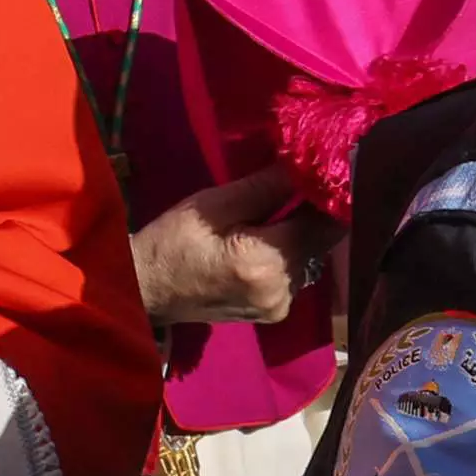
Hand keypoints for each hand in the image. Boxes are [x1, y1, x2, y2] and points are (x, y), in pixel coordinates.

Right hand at [129, 174, 327, 329]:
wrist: (145, 292)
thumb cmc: (171, 244)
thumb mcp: (213, 206)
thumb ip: (264, 188)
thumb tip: (306, 164)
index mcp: (266, 263)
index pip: (323, 222)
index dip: (329, 193)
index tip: (326, 167)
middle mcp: (282, 289)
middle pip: (321, 241)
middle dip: (315, 210)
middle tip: (302, 179)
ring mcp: (280, 305)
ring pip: (311, 256)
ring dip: (302, 231)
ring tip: (282, 206)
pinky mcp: (274, 311)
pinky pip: (296, 272)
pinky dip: (289, 251)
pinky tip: (270, 235)